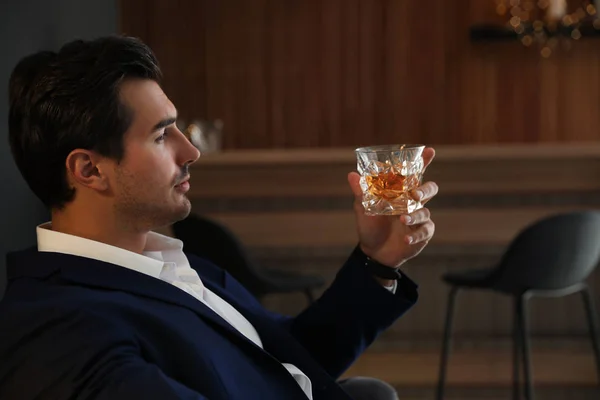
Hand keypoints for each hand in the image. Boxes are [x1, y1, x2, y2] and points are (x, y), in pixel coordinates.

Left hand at [348, 147, 437, 267]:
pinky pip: (425, 231)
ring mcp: (420, 217)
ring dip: (415, 215)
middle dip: (425, 190)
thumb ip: (360, 192)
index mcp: (401, 191)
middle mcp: (413, 202)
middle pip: (429, 189)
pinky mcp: (423, 233)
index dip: (424, 161)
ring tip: (402, 219)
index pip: (415, 173)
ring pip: (425, 211)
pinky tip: (405, 238)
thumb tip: (352, 175)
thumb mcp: (362, 208)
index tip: (430, 151)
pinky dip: (415, 234)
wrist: (373, 251)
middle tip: (415, 194)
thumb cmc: (370, 225)